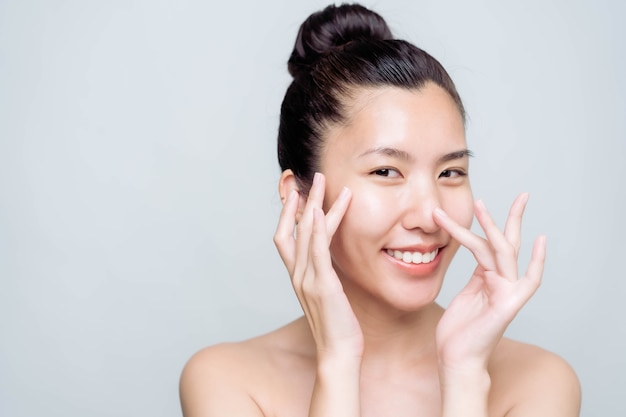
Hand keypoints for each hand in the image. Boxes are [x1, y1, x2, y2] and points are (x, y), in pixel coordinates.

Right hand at [273, 172, 362, 359]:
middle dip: (301, 200)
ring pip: (305, 234)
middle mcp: (298, 274)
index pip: (285, 237)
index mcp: (298, 276)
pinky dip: (318, 230)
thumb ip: (324, 275)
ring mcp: (307, 280)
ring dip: (312, 204)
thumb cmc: (337, 327)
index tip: (295, 192)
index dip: (287, 213)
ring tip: (322, 182)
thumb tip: (329, 262)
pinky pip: (317, 252)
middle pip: (294, 228)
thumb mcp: (327, 296)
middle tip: (311, 177)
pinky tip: (320, 211)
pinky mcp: (323, 286)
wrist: (337, 354)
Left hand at [433, 193, 545, 371]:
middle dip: (513, 217)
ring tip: (480, 206)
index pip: (493, 245)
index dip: (493, 224)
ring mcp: (507, 292)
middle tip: (523, 193)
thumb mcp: (464, 294)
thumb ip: (475, 276)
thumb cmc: (458, 331)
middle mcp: (501, 282)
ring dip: (490, 227)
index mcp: (488, 278)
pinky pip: (526, 280)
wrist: (456, 358)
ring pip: (502, 253)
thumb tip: (475, 255)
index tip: (489, 204)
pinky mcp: (508, 304)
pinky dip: (537, 262)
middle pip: (508, 243)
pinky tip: (540, 241)